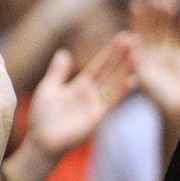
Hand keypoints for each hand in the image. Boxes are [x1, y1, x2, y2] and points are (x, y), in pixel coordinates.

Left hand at [26, 34, 136, 158]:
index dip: (110, 52)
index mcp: (80, 85)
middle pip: (111, 71)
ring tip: (138, 55)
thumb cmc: (42, 118)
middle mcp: (92, 94)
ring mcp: (96, 105)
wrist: (42, 142)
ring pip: (114, 83)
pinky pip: (112, 102)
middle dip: (122, 56)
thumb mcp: (48, 88)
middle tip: (135, 39)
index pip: (100, 65)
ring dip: (126, 69)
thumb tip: (64, 52)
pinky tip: (132, 80)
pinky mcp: (97, 117)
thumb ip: (58, 71)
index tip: (122, 38)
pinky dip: (122, 91)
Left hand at [129, 0, 179, 119]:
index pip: (138, 32)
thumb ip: (138, 61)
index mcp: (141, 54)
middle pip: (154, 27)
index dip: (138, 19)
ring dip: (170, 17)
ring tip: (171, 2)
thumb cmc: (157, 96)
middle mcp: (154, 50)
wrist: (178, 108)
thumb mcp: (143, 78)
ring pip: (169, 29)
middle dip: (155, 13)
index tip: (137, 4)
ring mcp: (170, 51)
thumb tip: (132, 43)